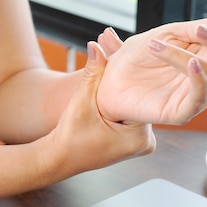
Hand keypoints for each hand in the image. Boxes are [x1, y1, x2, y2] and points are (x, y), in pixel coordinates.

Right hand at [39, 41, 155, 179]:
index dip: (133, 73)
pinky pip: (131, 113)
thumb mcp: (82, 103)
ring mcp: (141, 142)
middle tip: (118, 49)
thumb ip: (93, 74)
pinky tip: (115, 79)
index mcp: (139, 137)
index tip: (127, 53)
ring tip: (117, 60)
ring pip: (135, 105)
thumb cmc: (70, 138)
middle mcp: (146, 142)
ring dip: (125, 88)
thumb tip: (97, 47)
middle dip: (128, 78)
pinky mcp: (134, 140)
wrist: (61, 158)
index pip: (142, 97)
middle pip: (140, 100)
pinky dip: (122, 100)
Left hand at [96, 13, 206, 123]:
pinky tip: (190, 63)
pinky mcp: (180, 111)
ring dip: (197, 53)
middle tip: (206, 29)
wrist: (107, 82)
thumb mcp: (171, 34)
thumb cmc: (137, 58)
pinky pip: (199, 97)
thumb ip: (205, 28)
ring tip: (166, 41)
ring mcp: (196, 95)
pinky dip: (197, 77)